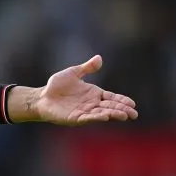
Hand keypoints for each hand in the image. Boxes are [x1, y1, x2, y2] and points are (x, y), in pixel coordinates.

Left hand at [14, 55, 138, 124]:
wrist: (41, 96)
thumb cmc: (56, 86)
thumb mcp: (73, 73)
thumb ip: (86, 68)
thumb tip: (99, 58)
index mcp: (94, 93)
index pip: (112, 97)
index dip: (122, 101)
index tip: (133, 104)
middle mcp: (92, 104)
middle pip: (110, 107)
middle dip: (122, 110)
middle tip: (133, 114)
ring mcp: (84, 111)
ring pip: (102, 113)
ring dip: (112, 114)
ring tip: (124, 115)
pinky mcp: (75, 118)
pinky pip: (87, 118)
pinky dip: (96, 117)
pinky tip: (104, 116)